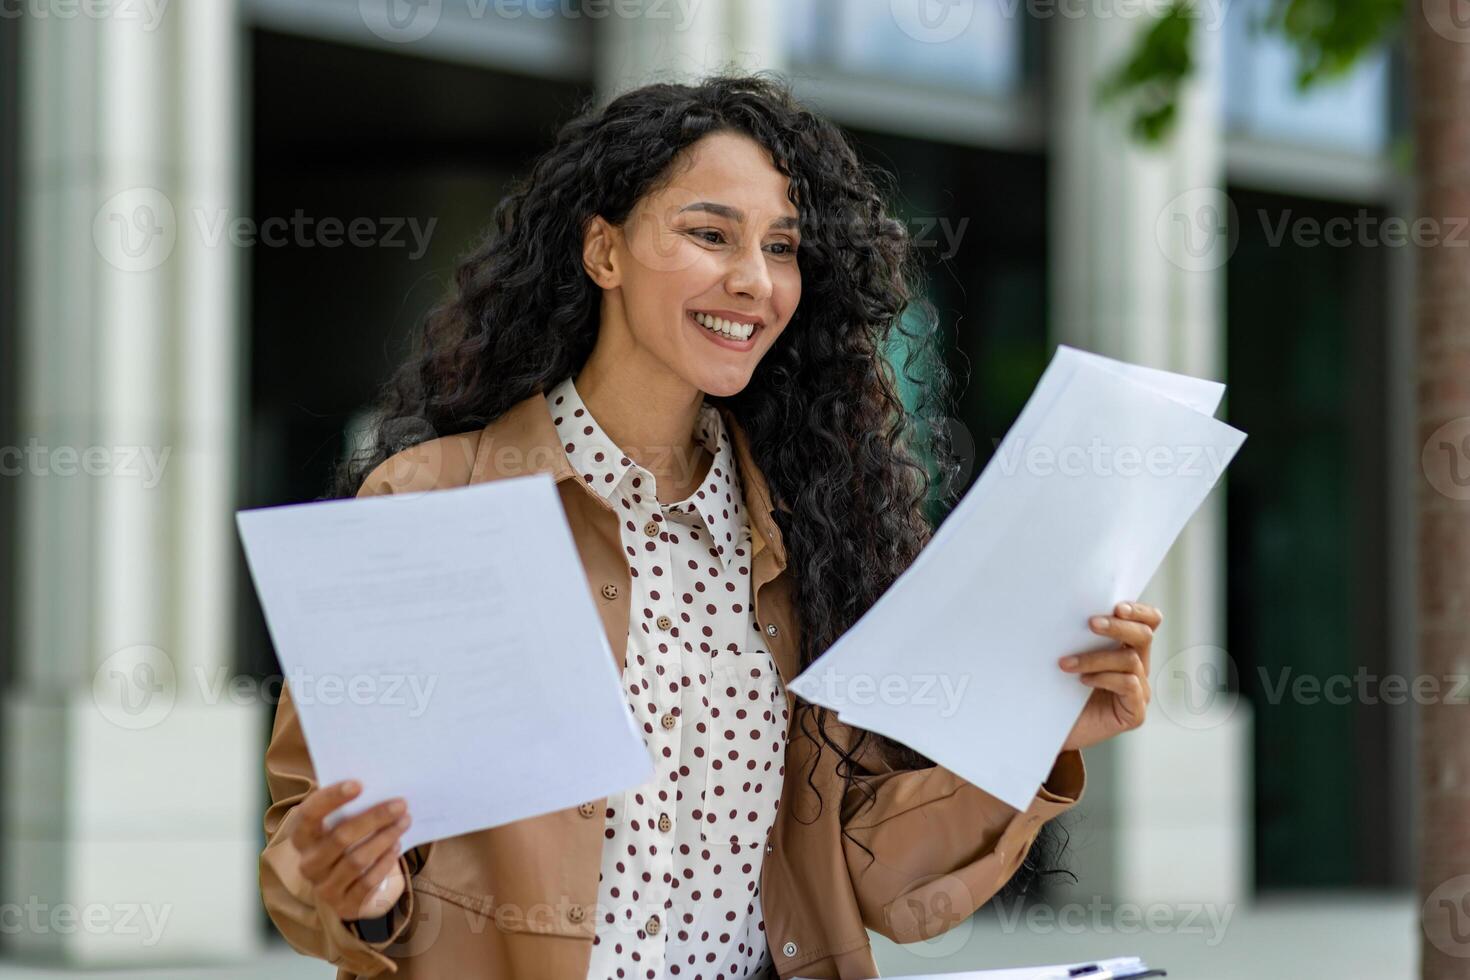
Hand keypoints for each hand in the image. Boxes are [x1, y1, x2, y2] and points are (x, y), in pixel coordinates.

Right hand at [291, 780, 411, 922]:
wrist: (344, 884)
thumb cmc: (344, 840)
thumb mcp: (338, 824)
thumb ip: (348, 807)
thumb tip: (377, 785)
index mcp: (301, 837)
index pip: (309, 814)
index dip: (331, 798)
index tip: (359, 785)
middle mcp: (308, 864)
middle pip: (340, 837)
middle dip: (374, 818)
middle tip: (400, 804)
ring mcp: (323, 888)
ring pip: (357, 860)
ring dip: (385, 838)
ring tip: (404, 822)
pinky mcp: (343, 905)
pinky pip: (367, 883)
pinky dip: (385, 863)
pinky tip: (396, 846)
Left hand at [1058, 601, 1160, 751]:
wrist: (1046, 729)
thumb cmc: (1055, 688)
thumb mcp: (1068, 654)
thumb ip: (1079, 635)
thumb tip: (1071, 606)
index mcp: (1126, 648)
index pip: (1148, 622)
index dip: (1139, 611)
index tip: (1117, 606)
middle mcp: (1137, 668)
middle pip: (1144, 635)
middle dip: (1118, 626)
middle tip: (1091, 623)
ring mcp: (1139, 692)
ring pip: (1130, 660)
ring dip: (1095, 657)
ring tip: (1065, 663)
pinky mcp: (1134, 713)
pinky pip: (1128, 685)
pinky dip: (1104, 678)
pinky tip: (1082, 681)